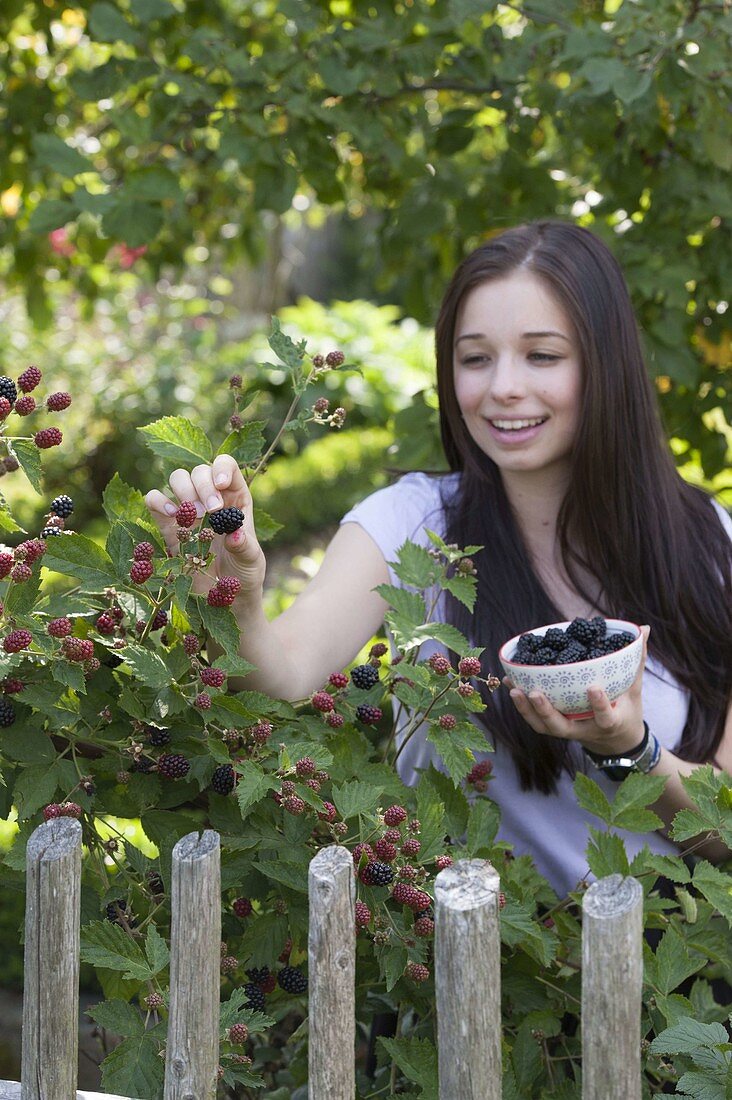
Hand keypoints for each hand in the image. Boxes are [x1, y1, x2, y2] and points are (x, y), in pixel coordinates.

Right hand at [144, 456, 265, 600]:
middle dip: (203, 486)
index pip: (226, 466)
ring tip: (194, 517)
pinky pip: (154, 500)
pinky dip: (158, 501)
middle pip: (199, 471)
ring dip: (183, 491)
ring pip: (177, 478)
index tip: (221, 485)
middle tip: (211, 511)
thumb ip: (244, 546)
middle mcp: (210, 498)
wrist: (224, 598)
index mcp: (235, 498)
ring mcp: (188, 511)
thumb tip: (235, 534)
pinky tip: (172, 516)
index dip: (221, 468)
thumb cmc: (244, 574)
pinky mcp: (167, 526)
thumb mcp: (252, 560)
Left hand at [503, 625, 650, 755]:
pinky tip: (511, 685)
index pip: (605, 717)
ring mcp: (568, 731)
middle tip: (534, 693)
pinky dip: (522, 706)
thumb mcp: (634, 688)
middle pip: (562, 727)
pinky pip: (536, 720)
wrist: (615, 740)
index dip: (599, 705)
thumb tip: (644, 629)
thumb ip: (636, 660)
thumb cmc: (626, 709)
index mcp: (610, 722)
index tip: (593, 688)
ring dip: (527, 710)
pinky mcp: (555, 728)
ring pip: (544, 727)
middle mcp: (585, 729)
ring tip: (514, 689)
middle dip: (546, 711)